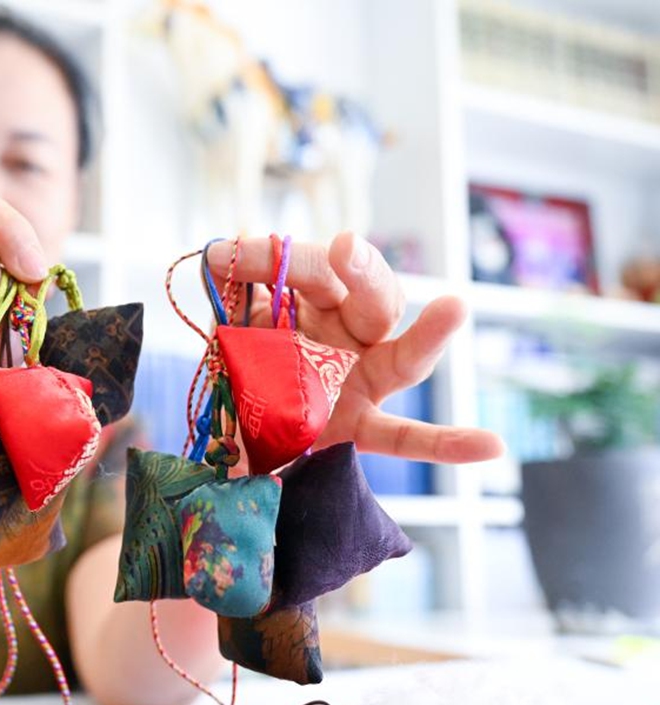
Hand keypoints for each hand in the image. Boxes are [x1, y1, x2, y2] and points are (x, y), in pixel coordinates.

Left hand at [206, 233, 503, 463]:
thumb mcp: (236, 319)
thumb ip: (236, 293)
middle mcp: (354, 331)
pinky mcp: (361, 426)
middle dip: (359, 269)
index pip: (314, 268)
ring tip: (456, 308)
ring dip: (431, 333)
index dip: (273, 257)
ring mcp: (366, 380)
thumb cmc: (248, 357)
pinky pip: (405, 437)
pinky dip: (448, 444)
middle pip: (371, 296)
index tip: (227, 255)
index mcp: (324, 296)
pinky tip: (492, 446)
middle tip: (345, 247)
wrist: (238, 422)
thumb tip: (222, 256)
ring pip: (406, 356)